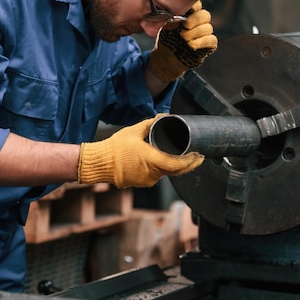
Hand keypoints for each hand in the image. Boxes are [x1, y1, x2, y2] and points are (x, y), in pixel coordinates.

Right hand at [77, 114, 203, 187]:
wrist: (100, 162)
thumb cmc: (116, 147)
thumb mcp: (135, 131)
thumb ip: (151, 123)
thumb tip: (163, 116)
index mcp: (154, 161)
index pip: (180, 164)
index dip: (192, 161)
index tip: (199, 156)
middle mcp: (153, 173)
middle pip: (175, 171)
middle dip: (186, 164)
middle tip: (195, 156)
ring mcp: (147, 180)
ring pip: (165, 173)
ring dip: (172, 166)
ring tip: (177, 156)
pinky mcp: (141, 182)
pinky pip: (155, 176)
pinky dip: (160, 169)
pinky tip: (160, 161)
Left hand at [148, 0, 216, 81]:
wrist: (166, 59)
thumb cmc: (167, 40)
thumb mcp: (166, 26)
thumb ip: (172, 16)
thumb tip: (174, 8)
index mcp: (189, 14)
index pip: (197, 5)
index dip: (194, 6)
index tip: (187, 9)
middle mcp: (199, 23)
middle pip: (205, 15)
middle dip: (195, 20)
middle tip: (185, 26)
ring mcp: (204, 34)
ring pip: (208, 28)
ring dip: (195, 32)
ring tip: (184, 38)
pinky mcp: (208, 46)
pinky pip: (211, 40)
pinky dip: (201, 42)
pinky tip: (191, 45)